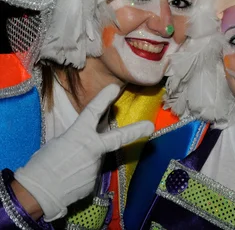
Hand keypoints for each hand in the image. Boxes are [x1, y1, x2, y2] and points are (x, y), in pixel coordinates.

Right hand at [14, 84, 153, 220]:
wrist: (36, 194)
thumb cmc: (41, 165)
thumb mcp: (58, 144)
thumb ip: (77, 140)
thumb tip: (86, 143)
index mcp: (79, 135)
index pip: (93, 112)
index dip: (104, 98)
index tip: (114, 88)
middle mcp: (92, 149)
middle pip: (118, 138)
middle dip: (137, 131)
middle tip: (150, 126)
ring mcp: (96, 166)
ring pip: (95, 160)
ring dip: (85, 162)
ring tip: (66, 170)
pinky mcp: (94, 182)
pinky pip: (89, 176)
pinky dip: (80, 176)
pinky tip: (68, 181)